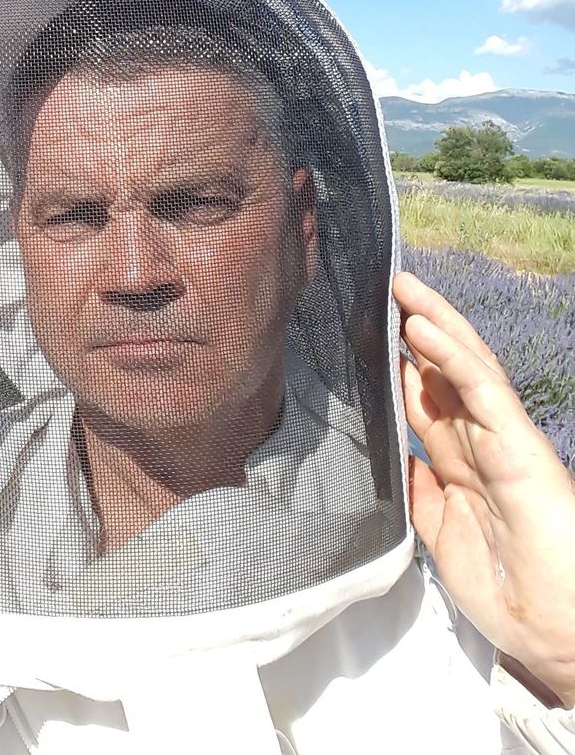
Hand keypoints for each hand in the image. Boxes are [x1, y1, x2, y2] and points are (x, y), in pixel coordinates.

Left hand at [395, 271, 574, 707]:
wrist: (552, 636)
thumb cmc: (506, 595)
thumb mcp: (439, 536)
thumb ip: (418, 493)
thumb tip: (393, 457)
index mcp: (460, 463)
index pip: (425, 399)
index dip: (399, 364)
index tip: (370, 331)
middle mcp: (480, 443)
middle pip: (445, 371)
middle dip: (418, 329)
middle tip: (389, 288)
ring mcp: (502, 441)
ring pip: (465, 367)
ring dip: (434, 324)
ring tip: (403, 289)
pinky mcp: (520, 447)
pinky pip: (482, 391)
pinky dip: (451, 357)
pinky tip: (422, 330)